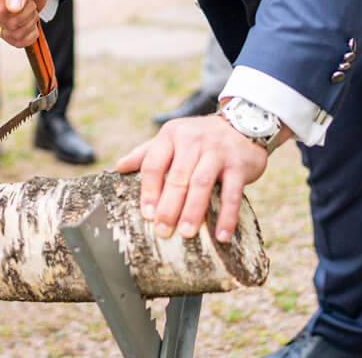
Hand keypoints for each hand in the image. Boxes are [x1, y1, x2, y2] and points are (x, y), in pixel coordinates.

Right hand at [0, 0, 51, 47]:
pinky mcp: (1, 31)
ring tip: (29, 8)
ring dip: (29, 23)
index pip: (0, 10)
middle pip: (8, 23)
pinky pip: (17, 42)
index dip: (17, 9)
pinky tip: (31, 22)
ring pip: (13, 34)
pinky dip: (30, 34)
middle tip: (30, 0)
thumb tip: (12, 8)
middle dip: (27, 13)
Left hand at [115, 114, 276, 243]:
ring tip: (186, 233)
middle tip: (162, 231)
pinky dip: (227, 216)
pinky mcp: (239, 164)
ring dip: (193, 211)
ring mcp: (217, 152)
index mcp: (171, 135)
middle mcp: (193, 141)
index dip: (149, 190)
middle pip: (177, 177)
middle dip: (169, 206)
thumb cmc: (199, 138)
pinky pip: (232, 193)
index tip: (147, 215)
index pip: (154, 164)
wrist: (242, 124)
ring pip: (202, 184)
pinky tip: (221, 236)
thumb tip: (119, 167)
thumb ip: (147, 152)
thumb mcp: (172, 138)